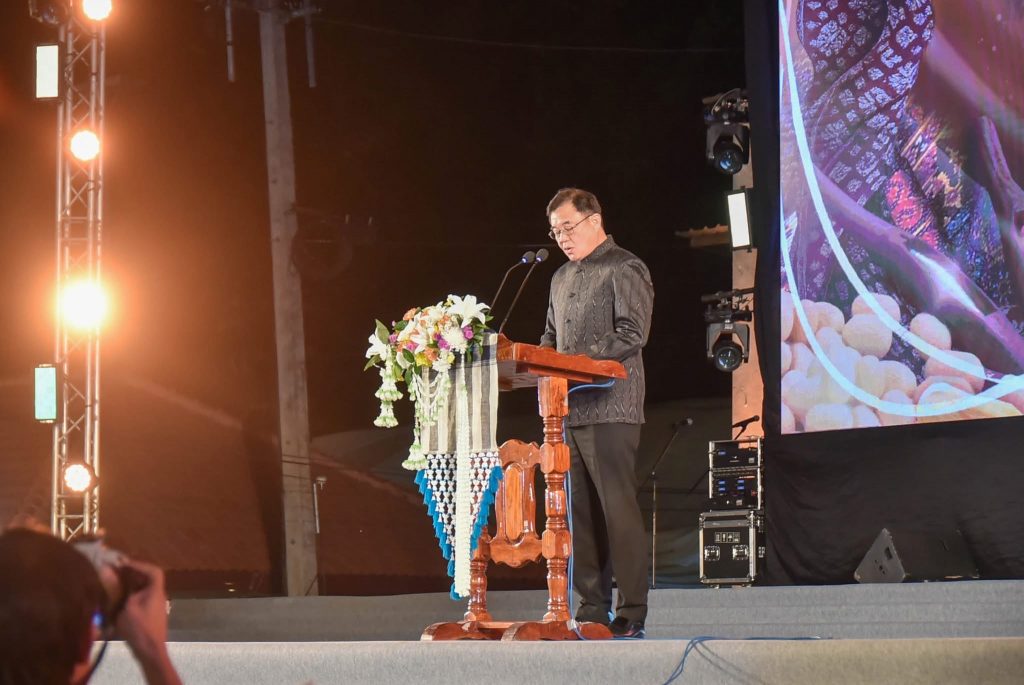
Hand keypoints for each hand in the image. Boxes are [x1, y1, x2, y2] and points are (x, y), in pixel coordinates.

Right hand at [114, 559, 181, 684]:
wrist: (150, 650)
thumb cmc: (139, 627)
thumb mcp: (126, 607)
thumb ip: (118, 589)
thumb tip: (108, 572)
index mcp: (156, 591)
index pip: (154, 571)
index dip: (140, 565)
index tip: (125, 564)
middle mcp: (159, 595)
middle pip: (149, 579)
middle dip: (133, 574)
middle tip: (118, 573)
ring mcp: (156, 605)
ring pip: (145, 589)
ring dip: (132, 585)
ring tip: (116, 584)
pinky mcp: (151, 614)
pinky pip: (142, 598)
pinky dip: (132, 595)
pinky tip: (120, 600)